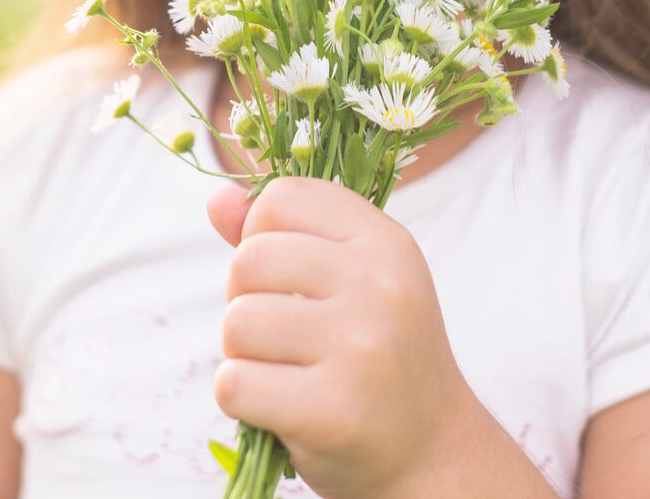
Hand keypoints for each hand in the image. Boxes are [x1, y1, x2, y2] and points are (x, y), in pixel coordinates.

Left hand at [206, 176, 481, 498]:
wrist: (433, 453)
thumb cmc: (378, 358)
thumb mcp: (350, 280)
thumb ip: (282, 236)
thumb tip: (216, 199)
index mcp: (386, 242)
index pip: (282, 196)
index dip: (261, 234)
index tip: (287, 277)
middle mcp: (380, 286)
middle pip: (249, 259)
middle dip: (246, 300)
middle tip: (285, 336)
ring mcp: (360, 348)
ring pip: (236, 323)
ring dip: (243, 355)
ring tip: (289, 372)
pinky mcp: (333, 410)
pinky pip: (233, 384)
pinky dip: (242, 400)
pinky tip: (284, 408)